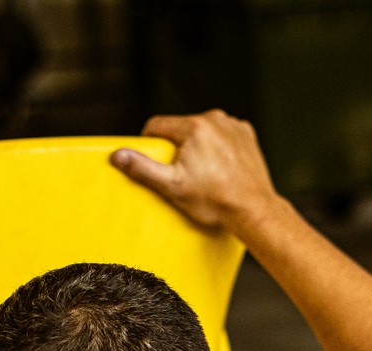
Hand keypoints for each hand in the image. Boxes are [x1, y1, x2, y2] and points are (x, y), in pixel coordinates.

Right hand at [111, 110, 281, 233]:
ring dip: (198, 145)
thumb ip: (143, 168)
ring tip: (204, 173)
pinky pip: (223, 135)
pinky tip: (220, 168)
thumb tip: (118, 155)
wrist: (253, 210)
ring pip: (202, 130)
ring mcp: (233, 126)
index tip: (156, 160)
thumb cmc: (214, 201)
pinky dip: (219, 147)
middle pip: (181, 127)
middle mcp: (215, 119)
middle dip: (177, 146)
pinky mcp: (246, 135)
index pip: (157, 125)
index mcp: (194, 127)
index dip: (151, 143)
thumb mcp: (172, 186)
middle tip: (182, 173)